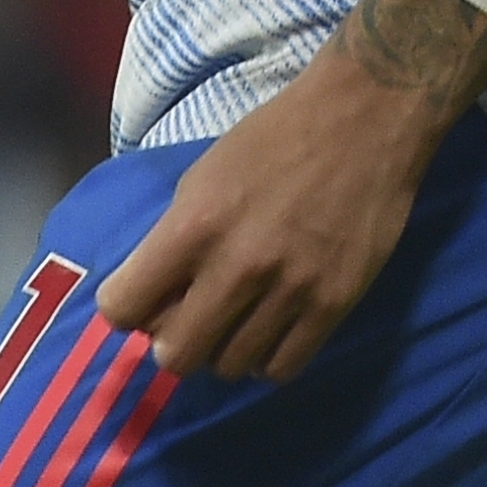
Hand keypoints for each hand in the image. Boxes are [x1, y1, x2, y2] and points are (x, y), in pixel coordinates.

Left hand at [95, 0, 486, 380]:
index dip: (125, 308)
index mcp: (195, 225)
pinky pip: (282, 368)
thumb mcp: (203, 175)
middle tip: (190, 317)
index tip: (142, 300)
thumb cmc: (275, 137)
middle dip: (173, 340)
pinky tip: (271, 328)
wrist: (363, 119)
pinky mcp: (334, 305)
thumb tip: (155, 298)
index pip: (123, 307)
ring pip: (230, 367)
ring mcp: (290, 291)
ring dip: (224, 348)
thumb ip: (174, 239)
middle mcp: (238, 266)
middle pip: (177, 355)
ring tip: (237, 318)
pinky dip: (268, 357)